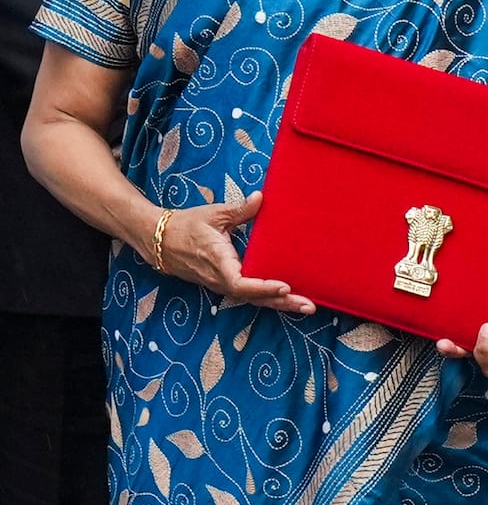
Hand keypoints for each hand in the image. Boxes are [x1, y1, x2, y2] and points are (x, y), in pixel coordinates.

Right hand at [154, 191, 315, 314]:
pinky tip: (286, 299)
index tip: (284, 286)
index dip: (263, 287)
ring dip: (278, 304)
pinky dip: (268, 299)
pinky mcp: (224, 284)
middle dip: (281, 303)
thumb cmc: (188, 225)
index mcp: (218, 261)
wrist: (161, 241)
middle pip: (253, 297)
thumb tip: (261, 197)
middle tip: (308, 306)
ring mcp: (221, 285)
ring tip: (305, 306)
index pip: (241, 283)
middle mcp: (221, 279)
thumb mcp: (214, 214)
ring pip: (252, 299)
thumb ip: (240, 209)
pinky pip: (248, 295)